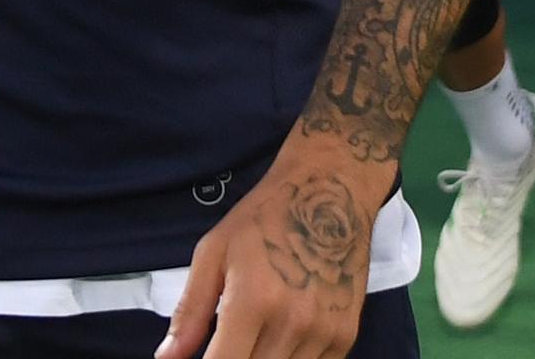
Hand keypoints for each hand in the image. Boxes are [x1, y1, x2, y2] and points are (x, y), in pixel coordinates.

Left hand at [159, 142, 381, 358]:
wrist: (330, 192)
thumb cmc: (264, 218)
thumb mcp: (214, 252)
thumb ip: (189, 311)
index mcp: (253, 300)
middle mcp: (292, 322)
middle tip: (227, 342)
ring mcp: (324, 332)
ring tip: (251, 336)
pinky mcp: (345, 337)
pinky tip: (278, 338)